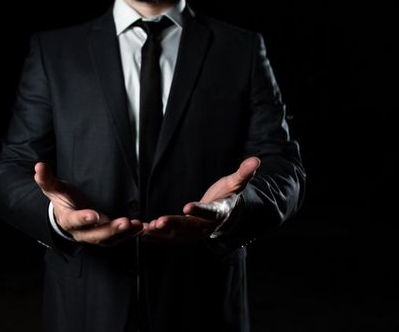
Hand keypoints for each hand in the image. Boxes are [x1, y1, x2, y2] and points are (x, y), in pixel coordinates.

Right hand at [34, 162, 142, 246]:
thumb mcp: (54, 189)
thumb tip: (39, 166)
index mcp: (68, 220)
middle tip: (125, 222)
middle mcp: (81, 232)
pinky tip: (143, 228)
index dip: (84, 218)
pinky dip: (131, 235)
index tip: (93, 215)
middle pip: (96, 235)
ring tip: (138, 226)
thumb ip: (47, 179)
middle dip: (112, 230)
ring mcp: (95, 236)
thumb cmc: (62, 200)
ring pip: (110, 240)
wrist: (66, 216)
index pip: (75, 220)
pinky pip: (119, 239)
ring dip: (125, 234)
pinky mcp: (106, 236)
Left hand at [140, 157, 260, 242]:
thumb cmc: (228, 196)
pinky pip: (169, 238)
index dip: (199, 210)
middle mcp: (206, 226)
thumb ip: (244, 174)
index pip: (209, 212)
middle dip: (173, 225)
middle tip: (159, 222)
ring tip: (146, 229)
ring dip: (161, 234)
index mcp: (219, 213)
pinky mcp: (184, 235)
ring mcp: (194, 233)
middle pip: (189, 227)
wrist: (227, 217)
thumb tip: (256, 160)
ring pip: (176, 235)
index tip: (187, 207)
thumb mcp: (236, 183)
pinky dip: (156, 237)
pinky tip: (142, 234)